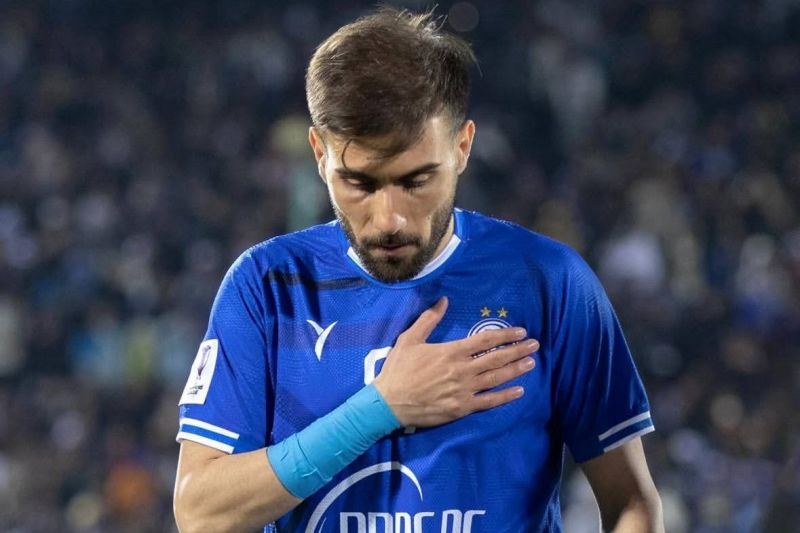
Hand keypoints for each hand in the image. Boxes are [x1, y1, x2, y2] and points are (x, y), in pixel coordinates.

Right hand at [373, 296, 538, 427]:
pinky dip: (505, 396)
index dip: (505, 335)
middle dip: (517, 350)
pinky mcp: (462, 408)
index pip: (484, 340)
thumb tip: (443, 300)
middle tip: (535, 345)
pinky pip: (489, 402)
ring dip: (515, 370)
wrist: (389, 403)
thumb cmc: (398, 369)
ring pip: (496, 378)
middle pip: (496, 358)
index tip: (520, 331)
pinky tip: (519, 390)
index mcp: (451, 352)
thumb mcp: (410, 339)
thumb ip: (429, 320)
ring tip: (531, 363)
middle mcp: (461, 370)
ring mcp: (463, 390)